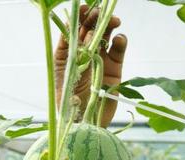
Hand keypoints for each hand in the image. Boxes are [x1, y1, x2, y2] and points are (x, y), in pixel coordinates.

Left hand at [54, 5, 126, 127]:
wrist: (85, 124)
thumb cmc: (68, 103)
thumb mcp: (64, 73)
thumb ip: (70, 50)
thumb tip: (78, 28)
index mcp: (66, 55)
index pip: (73, 31)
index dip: (79, 18)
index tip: (84, 8)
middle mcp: (83, 56)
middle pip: (90, 30)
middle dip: (95, 18)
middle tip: (101, 13)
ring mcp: (99, 61)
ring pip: (106, 36)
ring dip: (110, 26)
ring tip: (115, 22)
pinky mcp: (114, 70)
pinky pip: (118, 50)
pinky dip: (121, 42)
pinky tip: (119, 40)